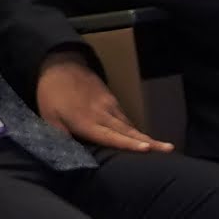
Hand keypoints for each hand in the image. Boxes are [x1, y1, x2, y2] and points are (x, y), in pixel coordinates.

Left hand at [31, 55, 166, 153]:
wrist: (62, 64)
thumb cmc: (52, 93)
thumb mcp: (48, 116)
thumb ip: (60, 136)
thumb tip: (69, 154)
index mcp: (87, 121)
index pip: (111, 136)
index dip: (128, 144)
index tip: (147, 149)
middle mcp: (104, 114)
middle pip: (129, 131)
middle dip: (150, 142)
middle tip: (169, 150)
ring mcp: (110, 105)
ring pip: (129, 125)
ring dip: (145, 137)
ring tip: (162, 148)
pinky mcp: (111, 100)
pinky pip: (125, 118)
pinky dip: (134, 130)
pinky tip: (140, 138)